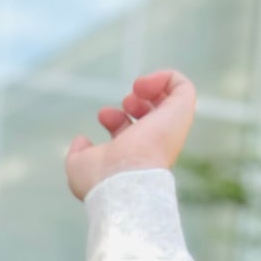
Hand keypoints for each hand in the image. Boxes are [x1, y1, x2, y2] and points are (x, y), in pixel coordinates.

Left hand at [65, 69, 195, 201]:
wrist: (123, 183)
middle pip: (152, 117)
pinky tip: (143, 84)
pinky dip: (164, 77)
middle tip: (125, 102)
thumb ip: (78, 152)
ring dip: (152, 86)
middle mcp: (154, 144)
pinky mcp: (181, 113)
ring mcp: (169, 129)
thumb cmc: (100, 181)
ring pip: (173, 101)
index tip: (103, 115)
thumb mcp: (78, 166)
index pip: (132, 134)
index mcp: (134, 158)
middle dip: (135, 102)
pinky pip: (182, 86)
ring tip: (137, 88)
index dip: (116, 119)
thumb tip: (82, 140)